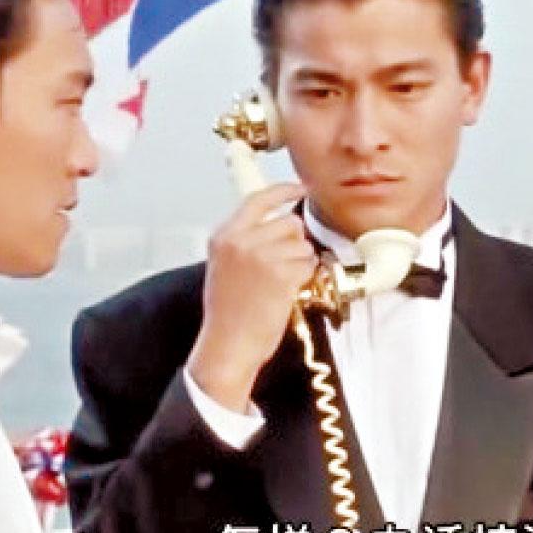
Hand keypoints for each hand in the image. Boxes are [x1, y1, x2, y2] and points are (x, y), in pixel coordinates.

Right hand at [188, 183, 314, 412]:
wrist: (228, 344)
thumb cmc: (228, 312)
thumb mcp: (224, 265)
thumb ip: (245, 240)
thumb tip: (278, 226)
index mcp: (225, 235)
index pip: (258, 199)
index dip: (283, 191)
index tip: (299, 188)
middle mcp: (242, 240)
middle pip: (290, 222)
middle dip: (294, 243)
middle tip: (282, 267)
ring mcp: (262, 256)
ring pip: (303, 245)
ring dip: (300, 263)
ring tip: (280, 284)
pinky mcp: (282, 274)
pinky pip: (309, 265)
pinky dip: (305, 278)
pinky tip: (287, 292)